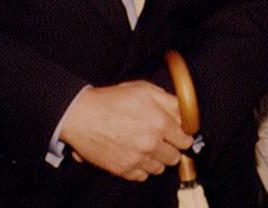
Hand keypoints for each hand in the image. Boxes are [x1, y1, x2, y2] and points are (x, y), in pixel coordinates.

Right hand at [60, 81, 190, 181]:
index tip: (180, 135)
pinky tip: (136, 156)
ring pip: (159, 169)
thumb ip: (169, 101)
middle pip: (175, 157)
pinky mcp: (123, 169)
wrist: (82, 115)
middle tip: (164, 141)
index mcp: (159, 122)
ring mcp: (137, 159)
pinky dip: (142, 169)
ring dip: (157, 160)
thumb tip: (184, 114)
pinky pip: (142, 177)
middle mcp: (151, 144)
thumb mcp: (144, 90)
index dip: (183, 136)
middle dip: (172, 149)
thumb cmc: (112, 100)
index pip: (185, 140)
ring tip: (148, 148)